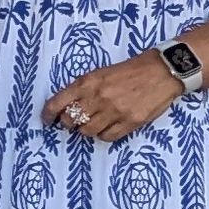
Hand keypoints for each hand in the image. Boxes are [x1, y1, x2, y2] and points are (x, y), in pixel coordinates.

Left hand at [44, 52, 181, 144]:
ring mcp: (114, 111)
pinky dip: (103, 135)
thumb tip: (67, 106)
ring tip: (94, 123)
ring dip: (86, 129)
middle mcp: (98, 97)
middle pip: (70, 120)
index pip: (57, 103)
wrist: (162, 71)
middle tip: (74, 121)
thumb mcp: (101, 73)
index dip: (48, 115)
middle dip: (69, 122)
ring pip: (87, 131)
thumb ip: (83, 88)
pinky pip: (107, 137)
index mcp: (88, 82)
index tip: (46, 120)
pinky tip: (108, 127)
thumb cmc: (130, 70)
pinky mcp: (130, 122)